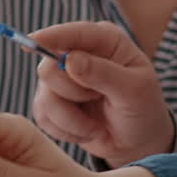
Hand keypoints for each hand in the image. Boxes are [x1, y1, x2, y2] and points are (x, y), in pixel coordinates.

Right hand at [30, 21, 175, 166]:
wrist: (138, 143)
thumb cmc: (143, 110)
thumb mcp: (133, 91)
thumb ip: (103, 73)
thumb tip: (69, 60)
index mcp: (105, 40)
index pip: (73, 33)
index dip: (51, 36)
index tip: (32, 41)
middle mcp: (79, 53)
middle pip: (49, 66)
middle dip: (73, 92)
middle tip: (98, 98)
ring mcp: (62, 77)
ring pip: (45, 96)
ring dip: (72, 118)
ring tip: (96, 124)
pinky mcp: (51, 101)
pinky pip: (43, 115)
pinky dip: (66, 130)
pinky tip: (87, 130)